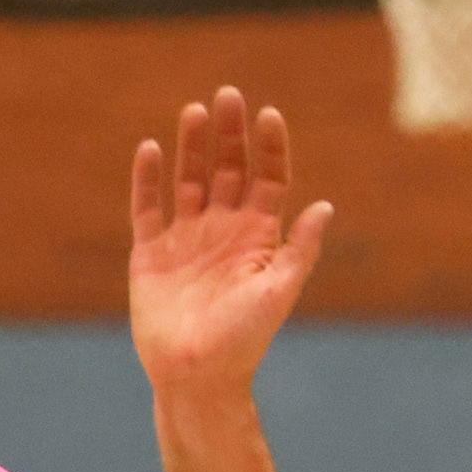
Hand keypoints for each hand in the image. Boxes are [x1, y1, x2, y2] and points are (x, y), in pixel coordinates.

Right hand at [129, 87, 333, 396]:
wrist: (197, 376)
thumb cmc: (244, 340)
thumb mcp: (279, 291)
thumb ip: (299, 248)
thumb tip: (324, 206)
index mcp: (257, 237)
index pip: (267, 179)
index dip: (268, 147)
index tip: (267, 115)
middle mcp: (223, 231)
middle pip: (227, 169)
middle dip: (229, 134)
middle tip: (229, 95)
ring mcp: (186, 239)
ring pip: (189, 180)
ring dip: (192, 146)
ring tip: (195, 111)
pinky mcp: (151, 254)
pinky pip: (147, 208)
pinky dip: (147, 179)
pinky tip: (149, 148)